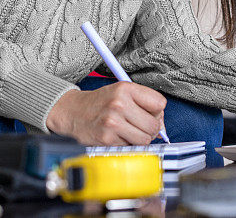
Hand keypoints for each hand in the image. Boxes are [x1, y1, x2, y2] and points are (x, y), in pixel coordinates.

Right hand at [46, 81, 166, 144]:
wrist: (73, 113)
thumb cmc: (100, 103)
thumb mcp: (122, 93)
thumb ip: (145, 105)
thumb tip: (162, 128)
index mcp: (125, 88)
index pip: (160, 103)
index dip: (157, 111)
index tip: (150, 113)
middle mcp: (119, 104)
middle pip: (154, 125)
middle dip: (150, 128)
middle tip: (138, 125)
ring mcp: (113, 122)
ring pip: (145, 139)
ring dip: (139, 138)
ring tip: (127, 131)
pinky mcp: (107, 139)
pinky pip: (130, 147)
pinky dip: (126, 145)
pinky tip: (117, 136)